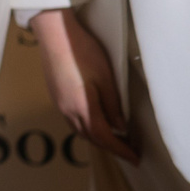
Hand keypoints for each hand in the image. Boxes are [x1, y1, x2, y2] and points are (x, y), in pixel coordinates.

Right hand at [28, 8, 136, 163]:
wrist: (54, 32)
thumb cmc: (82, 51)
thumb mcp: (105, 78)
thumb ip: (113, 105)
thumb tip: (120, 126)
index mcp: (82, 108)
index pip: (104, 138)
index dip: (121, 150)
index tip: (135, 158)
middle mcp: (68, 111)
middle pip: (91, 138)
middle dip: (111, 147)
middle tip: (129, 151)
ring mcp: (59, 104)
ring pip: (81, 130)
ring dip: (98, 138)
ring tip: (115, 139)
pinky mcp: (56, 95)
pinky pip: (73, 120)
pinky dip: (87, 127)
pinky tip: (95, 121)